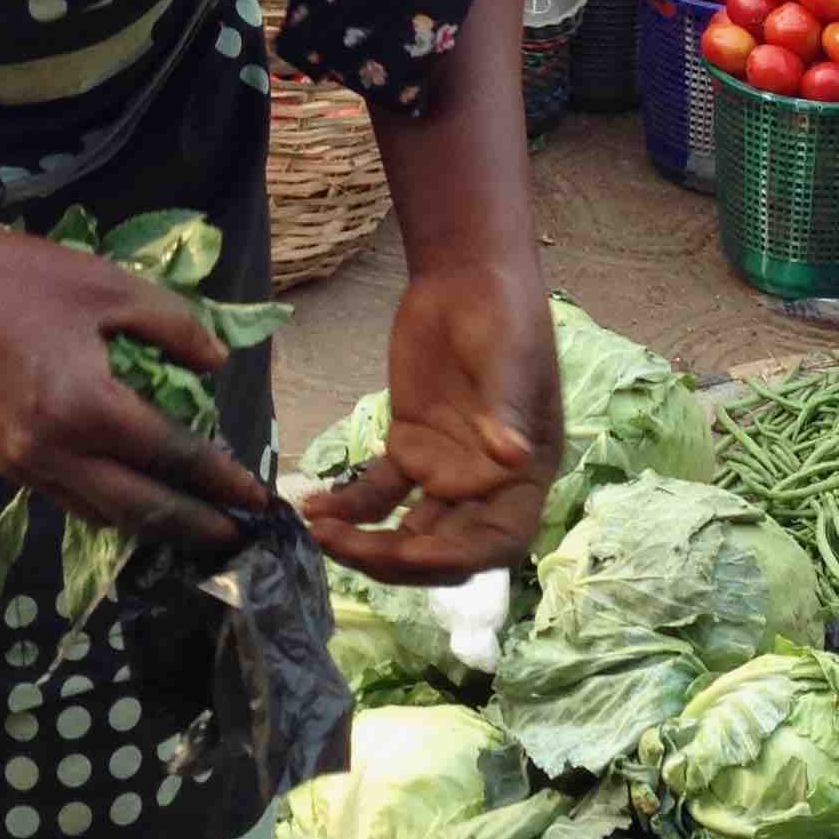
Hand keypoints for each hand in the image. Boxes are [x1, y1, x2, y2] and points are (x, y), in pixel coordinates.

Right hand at [0, 214, 268, 552]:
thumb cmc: (20, 277)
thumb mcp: (110, 286)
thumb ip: (176, 328)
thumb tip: (215, 367)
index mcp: (84, 408)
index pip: (170, 456)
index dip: (219, 478)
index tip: (255, 495)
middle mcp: (48, 452)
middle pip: (137, 508)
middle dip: (191, 525)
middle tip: (234, 535)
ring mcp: (12, 464)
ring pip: (94, 511)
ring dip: (144, 521)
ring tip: (185, 519)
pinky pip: (58, 494)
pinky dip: (98, 500)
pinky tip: (120, 489)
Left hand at [303, 261, 561, 585]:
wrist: (466, 278)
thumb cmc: (504, 317)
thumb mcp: (510, 360)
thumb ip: (507, 410)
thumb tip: (510, 457)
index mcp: (524, 477)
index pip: (497, 542)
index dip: (456, 557)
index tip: (411, 549)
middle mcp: (485, 486)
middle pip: (443, 548)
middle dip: (396, 559)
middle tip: (343, 547)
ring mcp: (443, 472)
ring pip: (406, 530)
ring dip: (366, 542)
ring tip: (320, 532)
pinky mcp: (408, 451)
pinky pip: (377, 494)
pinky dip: (348, 507)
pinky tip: (314, 507)